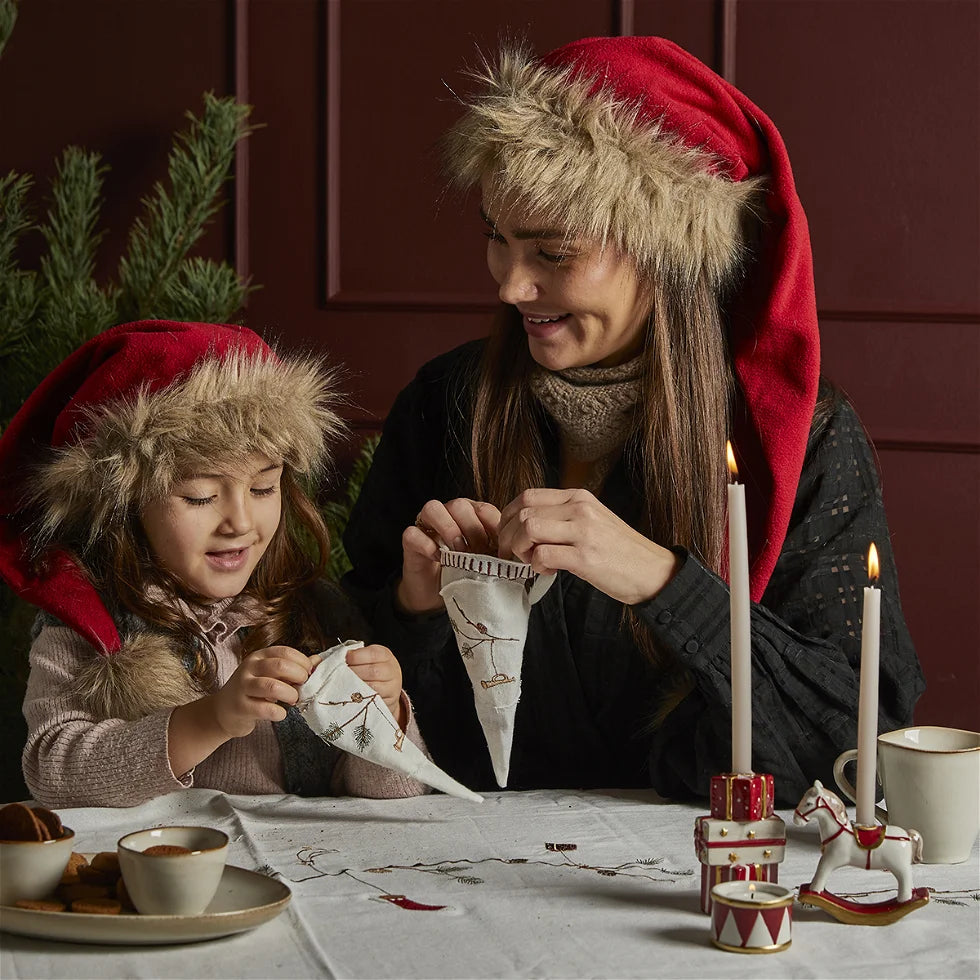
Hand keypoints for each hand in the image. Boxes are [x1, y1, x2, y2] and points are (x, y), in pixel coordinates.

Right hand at [211, 645, 316, 737]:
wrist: (222, 712)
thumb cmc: (253, 692)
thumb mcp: (270, 675)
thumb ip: (292, 668)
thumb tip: (318, 661)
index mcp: (259, 656)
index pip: (285, 652)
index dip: (302, 662)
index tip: (309, 674)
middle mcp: (249, 668)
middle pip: (280, 666)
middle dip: (298, 676)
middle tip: (302, 686)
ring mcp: (242, 687)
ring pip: (272, 686)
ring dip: (290, 694)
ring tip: (293, 700)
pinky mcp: (240, 707)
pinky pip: (265, 709)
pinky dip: (279, 713)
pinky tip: (280, 714)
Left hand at [346, 644, 406, 728]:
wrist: (388, 686)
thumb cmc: (371, 668)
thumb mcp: (366, 657)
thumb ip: (354, 656)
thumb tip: (334, 658)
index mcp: (385, 655)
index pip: (373, 654)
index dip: (357, 656)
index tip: (345, 659)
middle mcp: (391, 670)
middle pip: (373, 671)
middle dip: (354, 672)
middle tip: (340, 674)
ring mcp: (392, 687)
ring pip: (373, 687)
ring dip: (356, 687)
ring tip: (344, 685)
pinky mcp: (388, 701)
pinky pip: (373, 701)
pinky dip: (360, 699)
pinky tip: (351, 696)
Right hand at [396, 497, 500, 613]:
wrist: (437, 595)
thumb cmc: (465, 573)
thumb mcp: (487, 561)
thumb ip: (499, 552)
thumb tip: (519, 556)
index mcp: (470, 514)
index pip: (484, 508)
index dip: (494, 527)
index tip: (501, 551)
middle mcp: (448, 513)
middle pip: (460, 504)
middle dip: (473, 530)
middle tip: (479, 554)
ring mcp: (426, 524)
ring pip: (433, 508)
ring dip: (449, 530)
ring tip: (459, 553)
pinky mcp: (410, 540)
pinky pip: (413, 533)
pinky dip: (428, 545)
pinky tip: (439, 559)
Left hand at [496, 488, 678, 604]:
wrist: (653, 571)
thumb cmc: (619, 551)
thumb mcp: (591, 521)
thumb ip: (561, 516)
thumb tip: (525, 524)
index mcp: (578, 497)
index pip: (527, 496)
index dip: (507, 516)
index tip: (506, 535)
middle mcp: (579, 508)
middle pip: (523, 512)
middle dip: (507, 536)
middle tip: (512, 555)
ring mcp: (583, 531)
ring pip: (528, 529)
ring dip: (520, 549)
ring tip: (531, 562)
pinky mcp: (585, 557)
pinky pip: (543, 555)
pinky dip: (536, 566)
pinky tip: (548, 571)